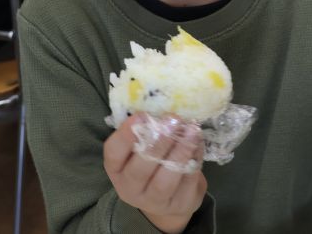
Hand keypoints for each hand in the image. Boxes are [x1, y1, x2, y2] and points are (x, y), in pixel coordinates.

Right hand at [103, 115, 206, 233]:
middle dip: (158, 142)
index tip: (141, 115)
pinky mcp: (180, 204)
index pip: (113, 153)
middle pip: (141, 168)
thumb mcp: (139, 149)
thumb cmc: (151, 163)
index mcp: (117, 169)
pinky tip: (198, 142)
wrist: (169, 199)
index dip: (126, 135)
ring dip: (180, 152)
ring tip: (192, 131)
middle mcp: (131, 188)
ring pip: (166, 179)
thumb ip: (144, 131)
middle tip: (173, 120)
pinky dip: (195, 159)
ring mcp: (155, 201)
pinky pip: (187, 181)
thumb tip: (160, 108)